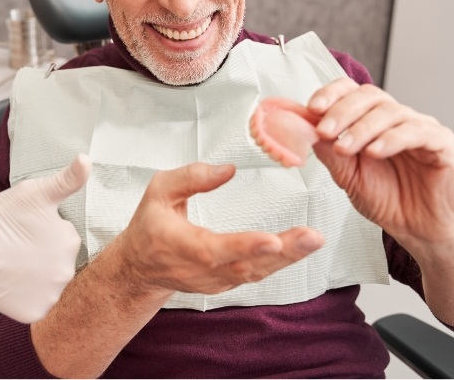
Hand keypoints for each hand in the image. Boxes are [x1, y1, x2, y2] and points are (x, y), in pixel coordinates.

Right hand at [0, 154, 89, 323]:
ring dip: (39, 276)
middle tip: (19, 248)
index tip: (27, 231)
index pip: (66, 237)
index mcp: (71, 240)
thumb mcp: (35, 192)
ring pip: (51, 283)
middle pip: (60, 261)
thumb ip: (67, 180)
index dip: (46, 233)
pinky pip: (39, 304)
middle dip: (45, 254)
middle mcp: (68, 270)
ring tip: (15, 264)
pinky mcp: (35, 313)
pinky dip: (28, 297)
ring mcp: (52, 294)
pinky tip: (13, 283)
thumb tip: (87, 160)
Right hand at [115, 162, 323, 297]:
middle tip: (312, 237)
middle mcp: (201, 269)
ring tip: (313, 240)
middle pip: (245, 265)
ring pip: (255, 272)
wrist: (140, 268)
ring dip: (288, 258)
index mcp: (181, 246)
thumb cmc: (149, 227)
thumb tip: (227, 170)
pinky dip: (280, 263)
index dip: (245, 246)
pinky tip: (300, 248)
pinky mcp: (225, 282)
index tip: (272, 240)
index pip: (215, 249)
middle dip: (283, 252)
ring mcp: (215, 280)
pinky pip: (256, 274)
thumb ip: (190, 177)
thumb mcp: (158, 191)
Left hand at [307, 78, 453, 248]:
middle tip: (325, 130)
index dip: (331, 94)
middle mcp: (396, 118)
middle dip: (342, 111)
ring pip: (390, 112)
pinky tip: (374, 151)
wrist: (418, 230)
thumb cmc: (386, 199)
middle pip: (369, 96)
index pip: (351, 91)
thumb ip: (329, 152)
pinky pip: (418, 132)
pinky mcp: (442, 143)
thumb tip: (305, 129)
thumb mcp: (348, 176)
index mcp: (371, 119)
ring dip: (362, 128)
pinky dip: (392, 139)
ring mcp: (420, 127)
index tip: (312, 108)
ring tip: (344, 146)